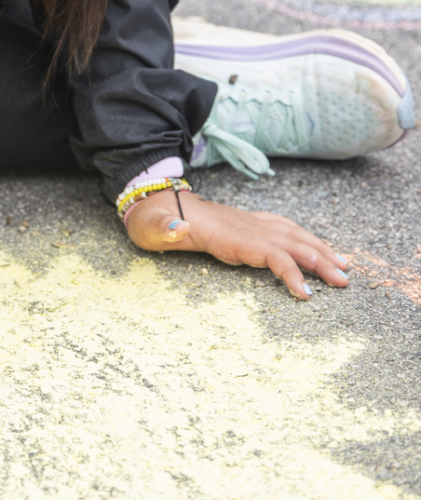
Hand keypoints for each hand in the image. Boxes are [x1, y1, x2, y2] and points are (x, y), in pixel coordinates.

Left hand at [125, 189, 349, 299]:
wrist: (156, 206)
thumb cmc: (157, 223)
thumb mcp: (154, 227)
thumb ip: (165, 228)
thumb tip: (176, 228)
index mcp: (228, 233)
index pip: (271, 252)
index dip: (291, 271)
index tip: (307, 294)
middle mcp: (246, 225)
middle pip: (292, 242)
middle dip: (321, 260)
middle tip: (345, 281)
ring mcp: (249, 223)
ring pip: (293, 234)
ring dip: (320, 249)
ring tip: (345, 265)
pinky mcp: (248, 224)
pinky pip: (283, 229)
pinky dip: (304, 239)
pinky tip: (318, 247)